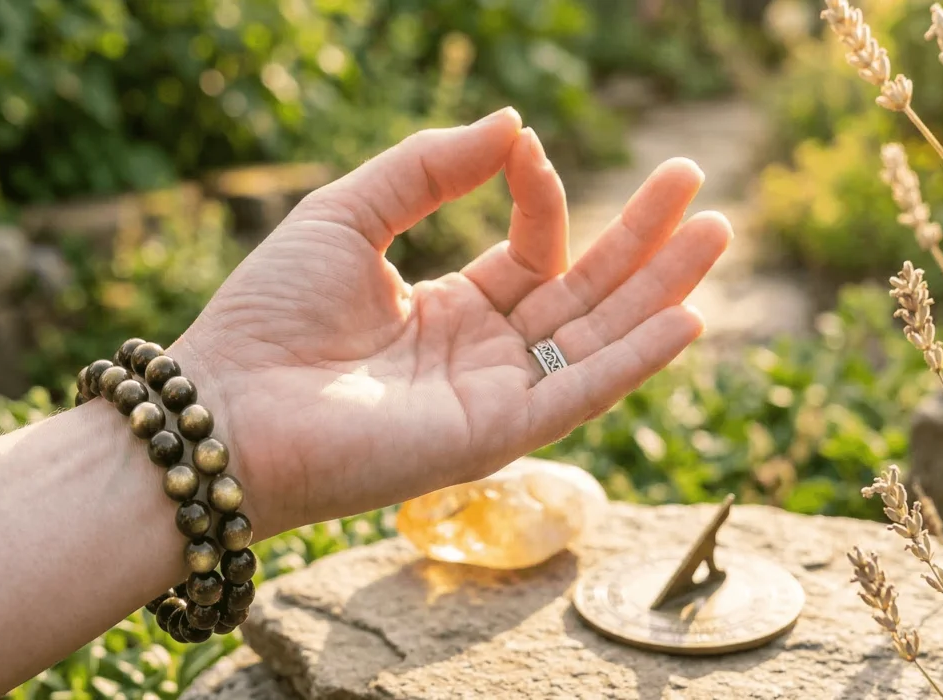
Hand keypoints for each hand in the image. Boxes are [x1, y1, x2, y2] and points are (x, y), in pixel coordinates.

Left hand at [172, 108, 730, 538]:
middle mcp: (482, 357)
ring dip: (659, 288)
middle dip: (642, 241)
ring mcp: (493, 399)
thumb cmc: (271, 314)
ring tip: (715, 230)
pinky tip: (687, 317)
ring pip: (596, 341)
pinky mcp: (494, 436)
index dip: (541, 198)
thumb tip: (512, 126)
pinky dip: (634, 359)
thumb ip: (427, 167)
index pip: (530, 253)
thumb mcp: (349, 214)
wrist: (227, 406)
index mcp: (448, 309)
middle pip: (584, 297)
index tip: (527, 151)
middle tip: (696, 182)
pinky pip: (579, 395)